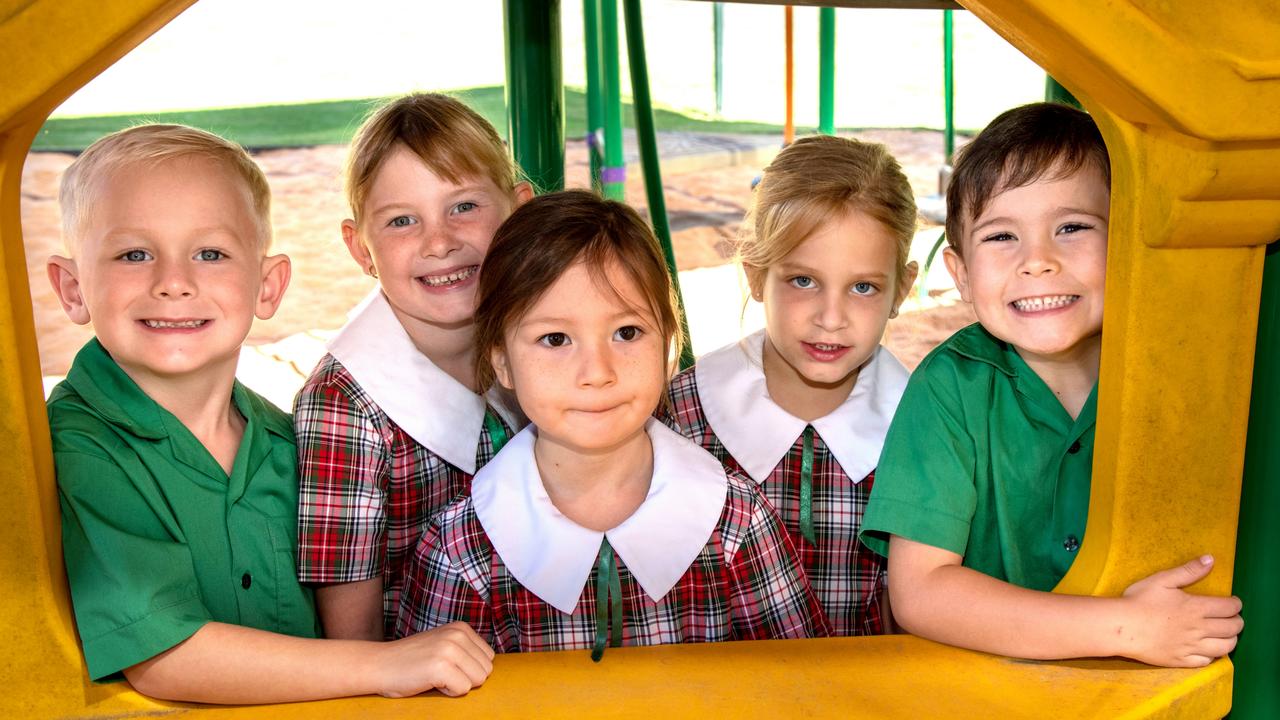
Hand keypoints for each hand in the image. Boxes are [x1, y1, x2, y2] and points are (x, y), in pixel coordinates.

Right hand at [375, 622, 495, 697]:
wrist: (378, 664)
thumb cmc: (411, 661)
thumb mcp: (443, 644)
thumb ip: (466, 651)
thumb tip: (491, 667)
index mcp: (461, 628)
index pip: (489, 658)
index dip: (468, 669)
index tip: (445, 665)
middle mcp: (458, 634)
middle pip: (486, 670)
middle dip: (465, 678)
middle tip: (440, 672)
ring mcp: (450, 649)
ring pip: (478, 680)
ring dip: (457, 685)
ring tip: (436, 676)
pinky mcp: (441, 666)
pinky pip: (463, 689)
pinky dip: (447, 692)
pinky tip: (430, 682)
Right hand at [1119, 555, 1242, 666]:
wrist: (1122, 627)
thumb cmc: (1140, 600)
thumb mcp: (1162, 579)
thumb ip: (1188, 570)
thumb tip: (1210, 559)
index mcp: (1197, 607)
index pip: (1229, 608)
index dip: (1236, 604)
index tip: (1234, 602)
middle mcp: (1199, 629)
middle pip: (1232, 628)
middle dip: (1237, 622)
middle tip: (1233, 618)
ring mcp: (1191, 647)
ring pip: (1225, 647)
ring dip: (1231, 640)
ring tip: (1226, 634)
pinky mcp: (1182, 660)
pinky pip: (1206, 661)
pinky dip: (1213, 655)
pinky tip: (1208, 649)